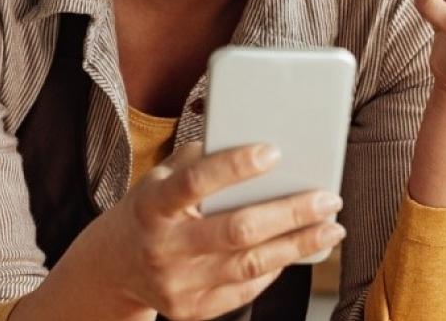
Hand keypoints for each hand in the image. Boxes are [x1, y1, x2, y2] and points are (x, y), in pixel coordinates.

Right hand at [67, 142, 344, 320]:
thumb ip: (202, 160)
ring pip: (250, 265)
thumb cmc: (151, 210)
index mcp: (151, 206)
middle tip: (328, 198)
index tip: (275, 152)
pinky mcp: (191, 310)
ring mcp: (176, 284)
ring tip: (331, 227)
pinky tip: (298, 248)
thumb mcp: (161, 178)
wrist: (114, 266)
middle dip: (290, 213)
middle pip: (235, 231)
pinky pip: (245, 289)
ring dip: (298, 245)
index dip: (234, 167)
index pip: (194, 183)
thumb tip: (259, 140)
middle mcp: (161, 248)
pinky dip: (277, 267)